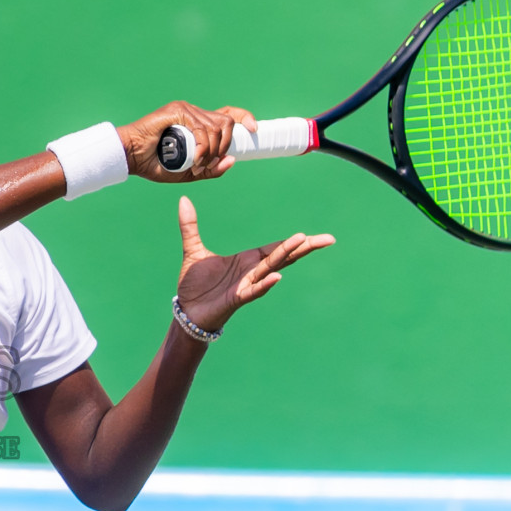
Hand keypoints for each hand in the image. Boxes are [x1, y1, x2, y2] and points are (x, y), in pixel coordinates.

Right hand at [118, 102, 257, 182]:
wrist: (130, 158)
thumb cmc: (154, 165)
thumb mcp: (188, 173)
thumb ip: (210, 169)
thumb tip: (232, 160)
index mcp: (198, 124)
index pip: (228, 114)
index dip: (244, 117)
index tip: (254, 129)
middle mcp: (194, 113)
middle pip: (227, 122)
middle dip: (224, 146)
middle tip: (208, 163)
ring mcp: (186, 109)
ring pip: (217, 127)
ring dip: (211, 151)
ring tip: (196, 165)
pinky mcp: (177, 111)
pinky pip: (201, 128)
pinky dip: (202, 147)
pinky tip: (193, 158)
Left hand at [175, 196, 334, 331]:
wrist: (186, 311)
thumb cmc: (195, 285)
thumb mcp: (193, 250)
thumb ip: (190, 226)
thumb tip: (183, 200)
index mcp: (246, 260)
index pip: (275, 248)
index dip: (293, 241)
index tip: (313, 235)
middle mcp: (251, 271)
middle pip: (282, 257)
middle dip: (303, 247)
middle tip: (327, 238)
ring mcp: (246, 285)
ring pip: (271, 269)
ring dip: (286, 257)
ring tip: (303, 244)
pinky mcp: (236, 299)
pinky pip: (253, 291)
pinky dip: (265, 285)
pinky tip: (277, 277)